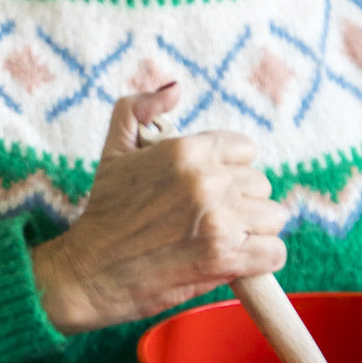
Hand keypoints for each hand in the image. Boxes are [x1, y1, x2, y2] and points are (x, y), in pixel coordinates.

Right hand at [31, 81, 288, 333]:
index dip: (229, 171)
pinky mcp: (225, 259)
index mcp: (187, 150)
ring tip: (219, 241)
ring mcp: (219, 220)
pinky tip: (232, 263)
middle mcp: (207, 181)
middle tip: (207, 220)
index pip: (245, 150)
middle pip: (260, 185)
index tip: (209, 190)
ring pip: (272, 218)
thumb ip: (139, 108)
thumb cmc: (103, 213)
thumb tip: (176, 90)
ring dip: (252, 232)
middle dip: (239, 203)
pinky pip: (274, 253)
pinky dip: (258, 261)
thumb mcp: (114, 150)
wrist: (87, 272)